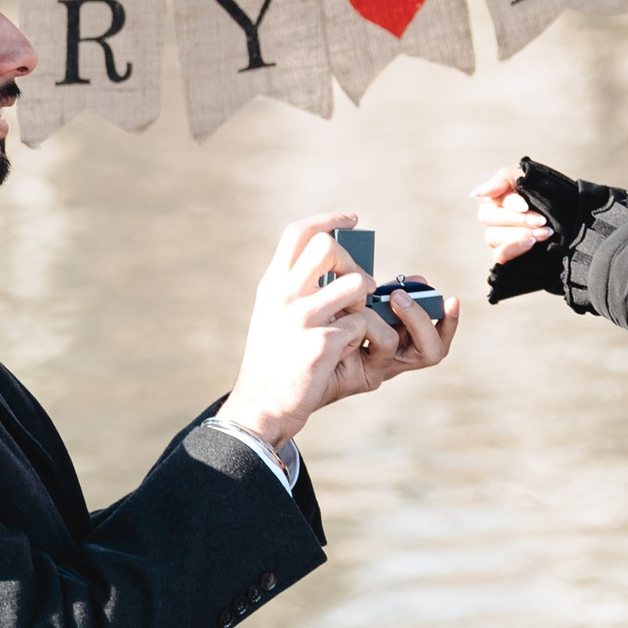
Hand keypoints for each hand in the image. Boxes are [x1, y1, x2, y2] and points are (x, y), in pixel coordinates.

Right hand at [215, 217, 460, 454]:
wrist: (259, 408)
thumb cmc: (272, 365)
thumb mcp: (273, 319)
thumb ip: (297, 291)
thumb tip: (339, 270)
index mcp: (272, 285)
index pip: (298, 233)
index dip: (328, 220)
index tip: (350, 219)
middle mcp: (283, 294)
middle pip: (329, 246)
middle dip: (355, 262)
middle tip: (364, 286)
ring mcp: (301, 317)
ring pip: (356, 284)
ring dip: (368, 303)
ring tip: (361, 323)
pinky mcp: (321, 343)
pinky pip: (363, 325)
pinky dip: (365, 338)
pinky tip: (348, 354)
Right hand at [476, 165, 554, 277]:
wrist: (583, 222)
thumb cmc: (557, 198)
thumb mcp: (533, 180)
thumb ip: (503, 180)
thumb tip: (477, 193)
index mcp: (502, 199)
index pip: (490, 199)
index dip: (507, 203)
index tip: (526, 205)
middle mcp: (499, 219)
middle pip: (488, 218)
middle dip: (517, 219)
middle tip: (541, 221)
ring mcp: (504, 239)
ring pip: (492, 237)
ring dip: (518, 233)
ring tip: (544, 233)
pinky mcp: (511, 258)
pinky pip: (498, 256)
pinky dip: (512, 249)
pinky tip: (530, 244)